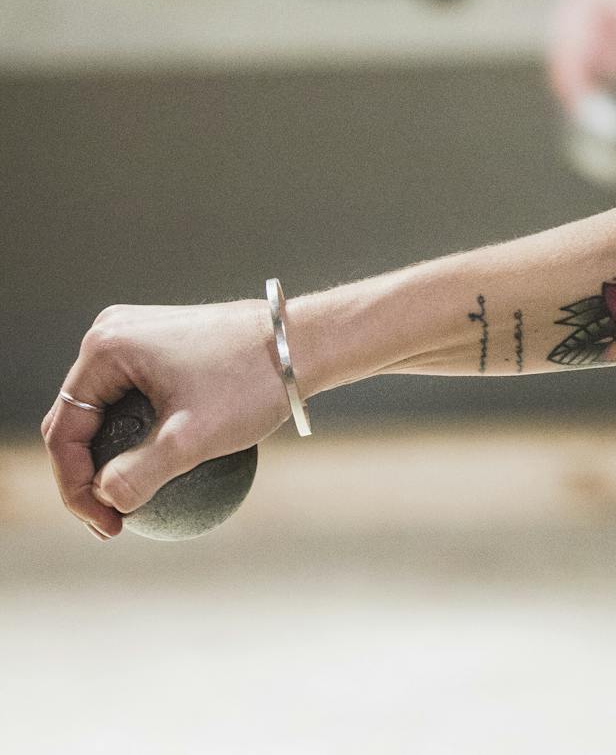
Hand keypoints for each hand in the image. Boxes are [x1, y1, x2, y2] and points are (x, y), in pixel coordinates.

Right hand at [41, 299, 290, 538]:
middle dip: (87, 477)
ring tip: (130, 507)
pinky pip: (137, 399)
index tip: (108, 526)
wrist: (306, 342)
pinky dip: (140, 437)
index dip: (75, 489)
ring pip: (108, 411)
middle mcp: (113, 332)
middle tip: (112, 523)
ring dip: (112, 459)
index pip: (65, 431)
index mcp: (105, 347)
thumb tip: (104, 500)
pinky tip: (160, 480)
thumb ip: (136, 476)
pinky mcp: (166, 345)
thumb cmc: (251, 384)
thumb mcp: (190, 440)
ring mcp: (140, 335)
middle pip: (80, 420)